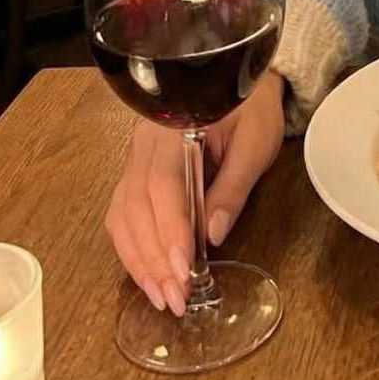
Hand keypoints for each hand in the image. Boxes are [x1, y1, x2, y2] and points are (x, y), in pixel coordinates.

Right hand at [104, 70, 284, 315]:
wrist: (243, 83)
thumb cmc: (252, 109)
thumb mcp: (255, 143)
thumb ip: (234, 186)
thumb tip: (213, 235)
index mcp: (174, 126)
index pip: (162, 184)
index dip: (170, 229)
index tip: (183, 267)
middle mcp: (145, 142)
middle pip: (136, 205)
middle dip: (153, 256)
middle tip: (174, 296)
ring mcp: (136, 157)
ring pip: (123, 214)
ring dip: (138, 259)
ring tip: (161, 295)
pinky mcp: (137, 173)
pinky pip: (124, 214)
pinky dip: (133, 248)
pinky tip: (148, 274)